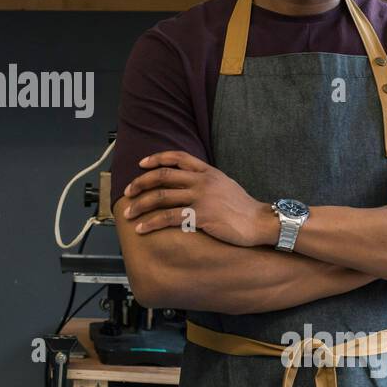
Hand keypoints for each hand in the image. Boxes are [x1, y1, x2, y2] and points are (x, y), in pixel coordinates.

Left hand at [122, 150, 267, 246]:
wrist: (259, 222)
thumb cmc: (242, 207)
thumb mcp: (224, 184)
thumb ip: (205, 179)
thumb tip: (187, 181)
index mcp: (207, 171)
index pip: (177, 157)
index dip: (156, 159)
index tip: (141, 164)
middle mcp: (201, 181)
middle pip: (163, 176)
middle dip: (140, 183)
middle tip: (127, 192)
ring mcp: (201, 197)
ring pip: (162, 197)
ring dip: (141, 205)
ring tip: (128, 213)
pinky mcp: (200, 216)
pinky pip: (169, 217)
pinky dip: (152, 223)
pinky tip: (142, 228)